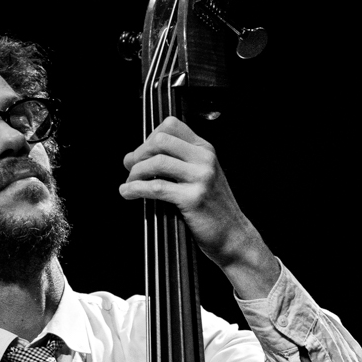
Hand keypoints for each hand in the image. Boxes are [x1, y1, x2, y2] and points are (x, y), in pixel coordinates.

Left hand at [120, 116, 279, 299]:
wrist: (233, 236)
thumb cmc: (213, 209)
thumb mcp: (201, 177)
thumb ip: (176, 163)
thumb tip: (133, 157)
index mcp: (205, 150)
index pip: (171, 125)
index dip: (148, 137)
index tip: (139, 155)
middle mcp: (204, 159)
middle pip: (160, 140)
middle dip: (139, 154)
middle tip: (130, 169)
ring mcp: (201, 177)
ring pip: (156, 162)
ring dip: (135, 173)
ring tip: (129, 184)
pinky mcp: (193, 198)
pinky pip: (156, 187)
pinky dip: (136, 189)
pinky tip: (128, 193)